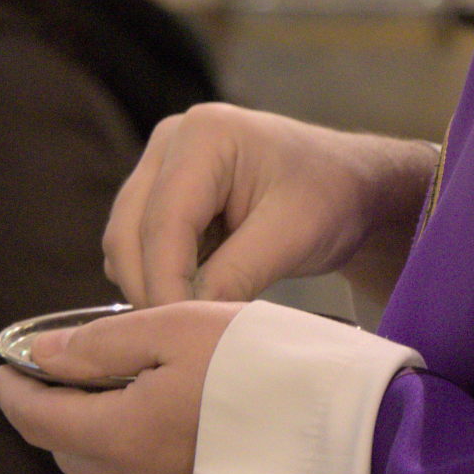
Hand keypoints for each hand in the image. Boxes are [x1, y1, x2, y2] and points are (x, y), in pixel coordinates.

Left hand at [0, 301, 239, 473]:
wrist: (346, 424)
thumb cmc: (262, 364)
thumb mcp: (179, 326)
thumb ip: (104, 342)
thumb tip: (41, 356)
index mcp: (123, 434)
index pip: (41, 420)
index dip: (15, 390)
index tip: (7, 364)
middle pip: (71, 454)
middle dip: (52, 414)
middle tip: (59, 370)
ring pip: (110, 468)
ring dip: (93, 432)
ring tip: (111, 384)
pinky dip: (136, 442)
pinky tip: (167, 407)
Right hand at [104, 102, 436, 306]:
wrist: (348, 184)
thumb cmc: (330, 196)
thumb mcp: (295, 234)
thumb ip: (239, 272)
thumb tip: (184, 318)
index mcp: (206, 134)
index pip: (164, 221)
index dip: (166, 283)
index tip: (182, 335)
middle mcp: (172, 141)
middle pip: (129, 232)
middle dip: (153, 290)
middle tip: (187, 339)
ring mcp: (160, 165)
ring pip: (125, 244)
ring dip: (152, 286)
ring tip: (200, 315)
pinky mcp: (159, 193)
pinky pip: (137, 247)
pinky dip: (159, 277)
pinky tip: (199, 293)